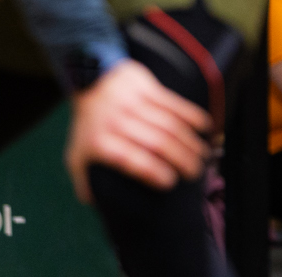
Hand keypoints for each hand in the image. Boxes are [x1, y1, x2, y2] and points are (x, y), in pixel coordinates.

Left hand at [64, 59, 214, 201]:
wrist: (91, 79)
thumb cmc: (88, 123)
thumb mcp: (76, 153)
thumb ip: (83, 180)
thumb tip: (94, 202)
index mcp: (102, 142)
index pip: (131, 159)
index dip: (153, 171)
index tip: (170, 183)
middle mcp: (119, 122)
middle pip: (156, 142)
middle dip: (180, 159)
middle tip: (194, 173)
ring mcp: (134, 103)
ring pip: (168, 124)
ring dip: (189, 141)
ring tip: (202, 155)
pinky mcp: (147, 87)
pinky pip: (173, 102)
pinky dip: (191, 115)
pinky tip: (204, 126)